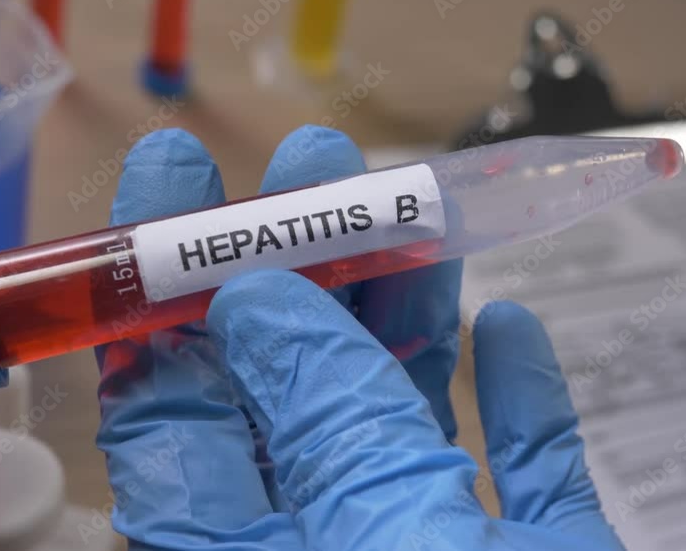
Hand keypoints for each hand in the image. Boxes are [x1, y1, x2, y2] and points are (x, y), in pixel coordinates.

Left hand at [94, 126, 621, 548]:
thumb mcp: (386, 528)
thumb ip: (327, 419)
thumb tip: (259, 304)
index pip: (167, 410)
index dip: (162, 288)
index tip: (178, 179)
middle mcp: (328, 548)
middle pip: (293, 389)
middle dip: (305, 267)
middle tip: (318, 171)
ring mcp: (436, 549)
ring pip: (403, 415)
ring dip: (411, 310)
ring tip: (421, 216)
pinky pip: (523, 467)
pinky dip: (523, 399)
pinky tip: (516, 330)